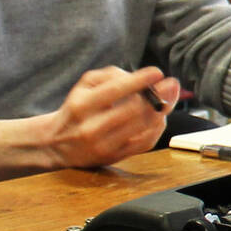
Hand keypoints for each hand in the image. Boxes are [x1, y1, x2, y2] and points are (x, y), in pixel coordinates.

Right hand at [45, 65, 180, 168]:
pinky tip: (160, 116)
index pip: (115, 91)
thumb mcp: (84, 85)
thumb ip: (111, 76)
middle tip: (172, 84)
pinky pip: (145, 143)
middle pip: (134, 110)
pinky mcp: (115, 158)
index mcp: (82, 106)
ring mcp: (104, 146)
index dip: (139, 80)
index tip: (158, 72)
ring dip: (161, 110)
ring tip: (169, 97)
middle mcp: (91, 128)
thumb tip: (143, 79)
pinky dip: (157, 127)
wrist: (57, 144)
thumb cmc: (78, 108)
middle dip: (157, 95)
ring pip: (143, 127)